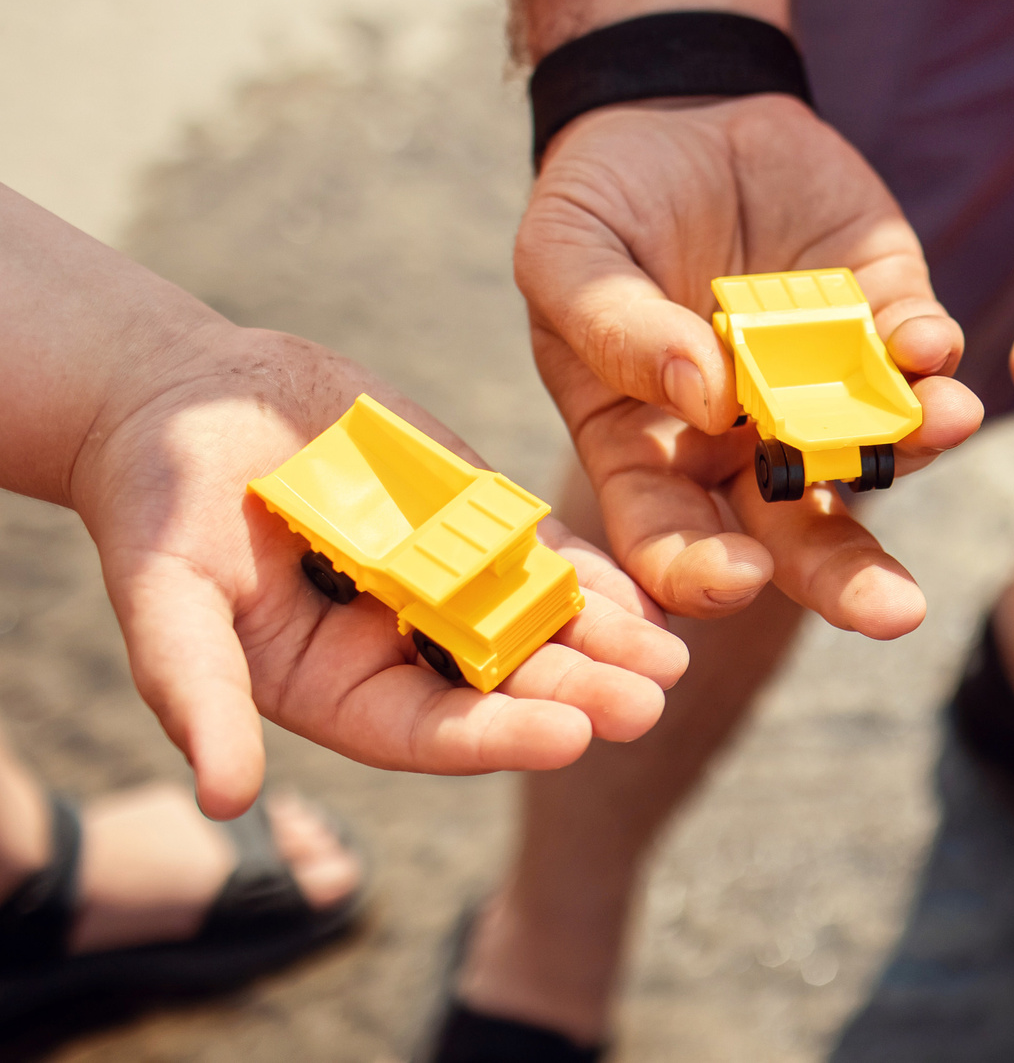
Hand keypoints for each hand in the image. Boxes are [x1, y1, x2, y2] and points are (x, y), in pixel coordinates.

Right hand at [66, 321, 690, 821]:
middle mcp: (402, 646)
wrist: (185, 401)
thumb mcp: (164, 601)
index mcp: (337, 687)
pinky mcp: (473, 513)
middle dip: (578, 693)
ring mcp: (445, 578)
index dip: (497, 736)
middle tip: (652, 702)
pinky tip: (654, 581)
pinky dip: (598, 568)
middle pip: (504, 683)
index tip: (571, 739)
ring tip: (672, 655)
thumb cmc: (155, 509)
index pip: (429, 730)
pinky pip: (546, 550)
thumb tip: (223, 798)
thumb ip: (198, 695)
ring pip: (540, 620)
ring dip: (608, 639)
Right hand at [518, 95, 982, 632]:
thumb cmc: (603, 200)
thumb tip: (701, 399)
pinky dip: (931, 354)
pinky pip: (918, 352)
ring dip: (915, 448)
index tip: (736, 579)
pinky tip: (933, 346)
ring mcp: (827, 381)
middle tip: (896, 611)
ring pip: (881, 449)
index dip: (701, 572)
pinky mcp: (885, 311)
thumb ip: (615, 330)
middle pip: (802, 534)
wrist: (681, 106)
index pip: (673, 538)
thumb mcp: (568, 254)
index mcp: (652, 448)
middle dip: (850, 579)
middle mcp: (750, 439)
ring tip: (944, 424)